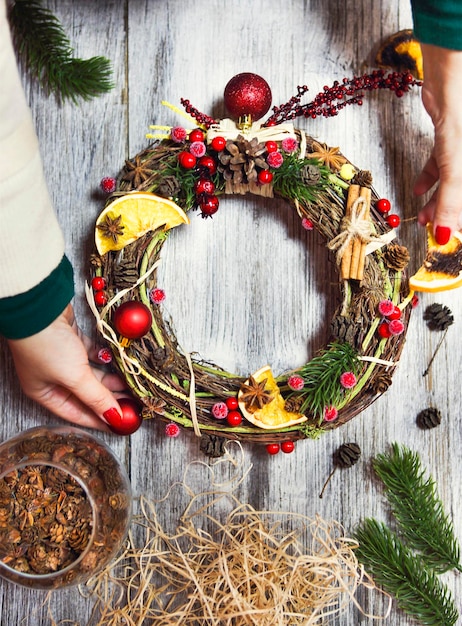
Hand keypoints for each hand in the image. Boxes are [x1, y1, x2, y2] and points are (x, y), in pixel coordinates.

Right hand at [7, 303, 125, 429]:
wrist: (39, 306)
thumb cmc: (47, 346)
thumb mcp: (74, 377)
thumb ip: (96, 398)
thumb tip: (114, 418)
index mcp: (44, 393)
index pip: (76, 414)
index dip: (99, 420)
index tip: (121, 425)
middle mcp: (51, 377)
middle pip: (86, 394)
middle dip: (108, 398)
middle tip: (132, 404)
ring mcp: (61, 357)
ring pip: (91, 374)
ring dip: (110, 378)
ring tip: (131, 384)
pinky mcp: (70, 339)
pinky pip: (91, 354)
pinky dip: (103, 358)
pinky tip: (116, 360)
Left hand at [414, 44, 461, 243]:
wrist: (452, 75)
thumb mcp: (456, 167)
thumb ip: (451, 201)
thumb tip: (446, 234)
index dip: (461, 219)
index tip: (448, 235)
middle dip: (448, 212)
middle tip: (431, 229)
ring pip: (453, 180)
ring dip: (437, 199)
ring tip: (423, 215)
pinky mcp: (452, 136)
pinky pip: (443, 164)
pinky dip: (431, 177)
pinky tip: (419, 189)